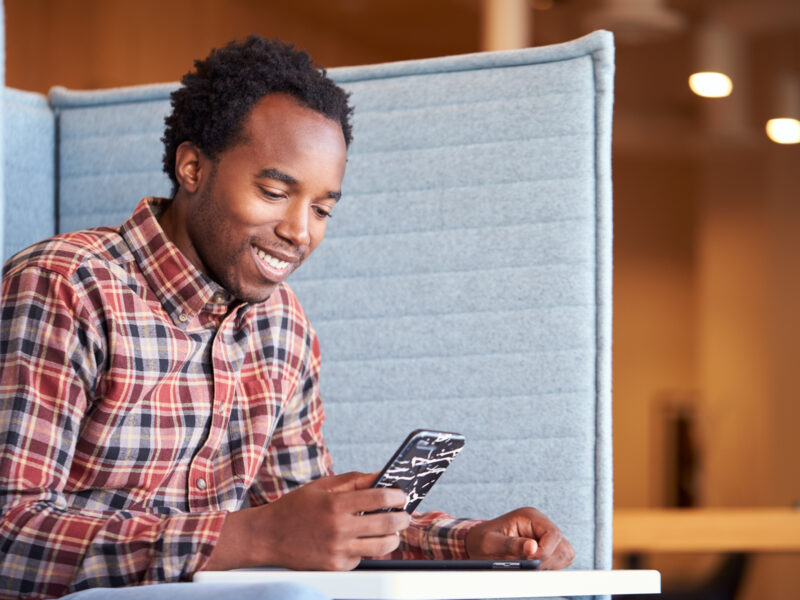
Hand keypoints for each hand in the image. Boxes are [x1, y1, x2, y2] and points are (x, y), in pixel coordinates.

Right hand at [203, 472, 410, 570]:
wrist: (268, 536)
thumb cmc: (295, 508)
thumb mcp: (322, 486)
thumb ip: (353, 480)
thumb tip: (380, 476)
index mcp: (335, 504)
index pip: (378, 498)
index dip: (396, 496)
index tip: (402, 496)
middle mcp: (338, 529)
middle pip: (386, 524)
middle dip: (402, 518)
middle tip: (404, 515)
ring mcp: (338, 551)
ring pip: (382, 547)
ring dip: (394, 537)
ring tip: (393, 531)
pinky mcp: (336, 567)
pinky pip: (363, 558)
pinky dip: (367, 549)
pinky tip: (361, 541)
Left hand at [464, 507, 574, 569]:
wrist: (476, 543)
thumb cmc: (481, 540)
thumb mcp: (490, 542)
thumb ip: (511, 544)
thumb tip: (532, 548)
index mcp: (529, 516)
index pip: (553, 534)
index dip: (545, 552)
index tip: (531, 561)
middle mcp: (540, 524)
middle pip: (562, 546)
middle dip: (547, 561)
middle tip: (528, 566)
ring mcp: (544, 535)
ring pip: (564, 554)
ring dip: (549, 565)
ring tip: (528, 567)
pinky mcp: (545, 547)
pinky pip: (558, 561)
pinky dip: (549, 568)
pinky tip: (532, 568)